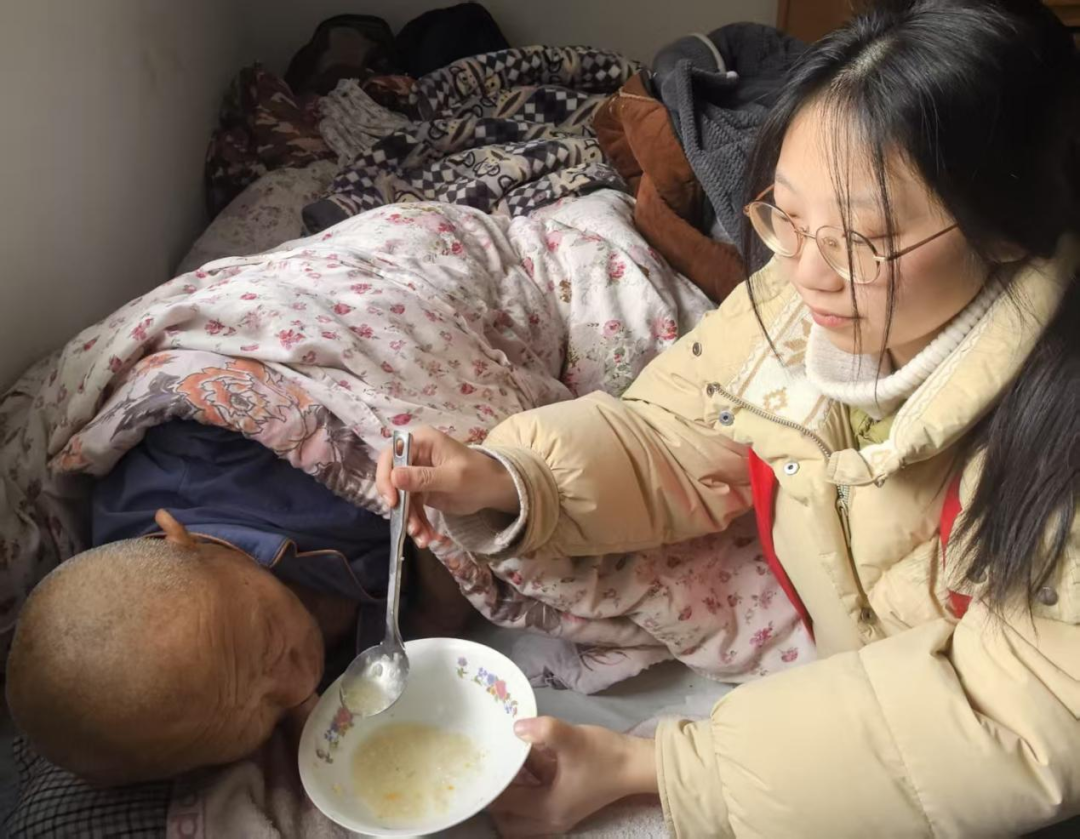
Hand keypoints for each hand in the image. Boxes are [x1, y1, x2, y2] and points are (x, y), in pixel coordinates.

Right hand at [375, 426, 519, 548]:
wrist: (495, 490)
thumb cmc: (478, 475)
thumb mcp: (452, 477)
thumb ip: (423, 478)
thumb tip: (394, 476)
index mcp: (422, 441)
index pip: (391, 455)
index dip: (386, 477)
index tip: (392, 501)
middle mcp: (415, 455)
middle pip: (392, 479)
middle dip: (400, 506)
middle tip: (409, 526)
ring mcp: (417, 474)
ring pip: (402, 498)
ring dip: (410, 520)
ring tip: (422, 538)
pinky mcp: (421, 491)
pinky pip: (412, 508)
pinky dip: (418, 523)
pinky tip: (427, 537)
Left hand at [489, 717, 657, 835]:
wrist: (637, 764)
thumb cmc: (606, 755)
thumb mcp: (573, 739)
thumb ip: (544, 731)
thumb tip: (516, 727)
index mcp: (548, 809)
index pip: (505, 804)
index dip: (490, 785)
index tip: (477, 764)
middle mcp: (549, 820)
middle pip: (507, 819)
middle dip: (496, 798)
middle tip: (488, 769)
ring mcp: (558, 814)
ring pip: (519, 814)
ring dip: (511, 792)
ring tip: (502, 762)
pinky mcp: (565, 804)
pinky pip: (534, 803)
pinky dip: (526, 787)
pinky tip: (524, 760)